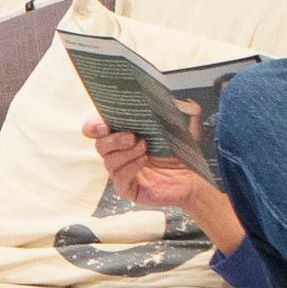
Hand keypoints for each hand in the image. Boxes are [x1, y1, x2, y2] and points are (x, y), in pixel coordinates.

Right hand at [85, 119, 244, 249]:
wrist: (193, 177)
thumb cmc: (181, 151)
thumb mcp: (183, 128)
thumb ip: (183, 111)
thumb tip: (186, 99)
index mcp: (122, 132)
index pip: (96, 127)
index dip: (93, 125)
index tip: (103, 124)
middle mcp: (117, 152)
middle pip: (99, 144)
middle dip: (113, 139)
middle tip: (131, 136)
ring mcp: (121, 171)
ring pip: (109, 161)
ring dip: (126, 153)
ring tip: (144, 147)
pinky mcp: (127, 188)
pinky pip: (120, 179)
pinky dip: (130, 167)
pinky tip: (144, 161)